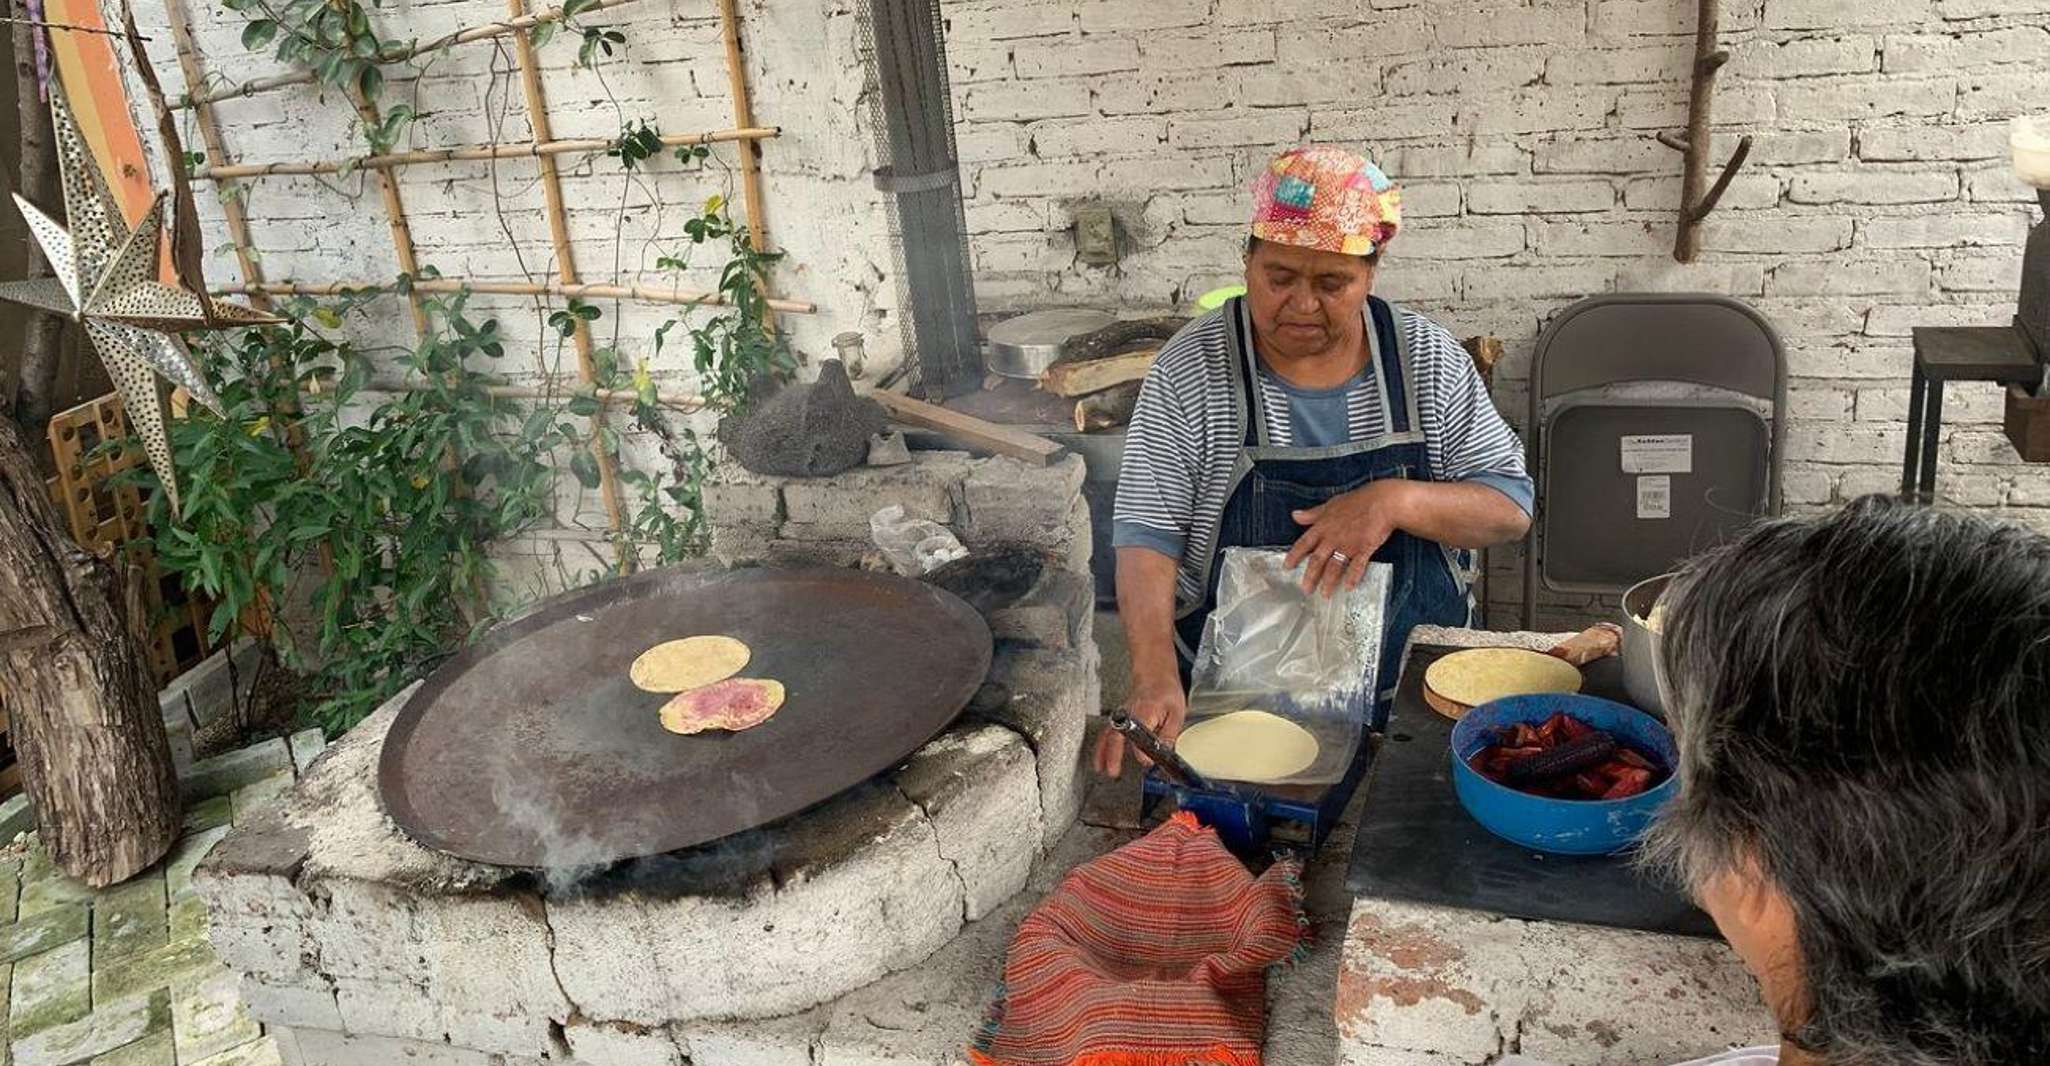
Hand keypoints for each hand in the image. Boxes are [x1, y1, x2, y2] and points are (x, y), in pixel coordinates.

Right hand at [1092, 675, 1187, 778]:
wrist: (1156, 679)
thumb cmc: (1166, 693)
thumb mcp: (1176, 714)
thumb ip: (1169, 735)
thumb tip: (1163, 752)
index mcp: (1145, 712)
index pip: (1139, 735)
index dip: (1142, 751)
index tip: (1146, 761)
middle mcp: (1129, 714)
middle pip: (1117, 735)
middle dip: (1113, 754)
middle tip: (1113, 771)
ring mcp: (1121, 716)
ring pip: (1107, 734)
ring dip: (1102, 752)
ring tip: (1101, 769)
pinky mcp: (1118, 718)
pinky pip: (1106, 733)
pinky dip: (1101, 747)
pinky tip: (1100, 759)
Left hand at [1285, 480, 1412, 597]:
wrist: (1382, 502)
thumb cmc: (1357, 501)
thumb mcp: (1331, 504)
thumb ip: (1313, 513)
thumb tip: (1295, 515)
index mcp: (1323, 526)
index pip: (1304, 544)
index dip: (1294, 556)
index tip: (1287, 567)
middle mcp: (1333, 537)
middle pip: (1317, 560)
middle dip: (1310, 577)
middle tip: (1305, 590)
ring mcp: (1348, 544)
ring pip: (1334, 567)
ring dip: (1328, 582)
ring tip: (1325, 594)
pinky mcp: (1364, 549)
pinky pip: (1356, 566)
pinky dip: (1352, 577)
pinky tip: (1348, 587)